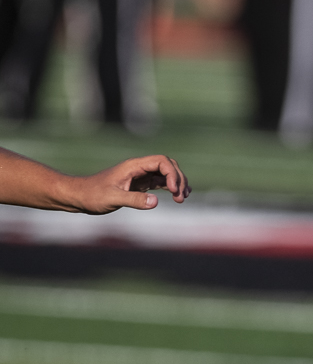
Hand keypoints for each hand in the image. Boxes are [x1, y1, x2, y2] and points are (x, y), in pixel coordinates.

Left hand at [63, 155, 189, 213]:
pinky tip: (178, 197)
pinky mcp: (140, 185)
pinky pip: (161, 182)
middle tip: (180, 198)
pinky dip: (171, 188)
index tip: (173, 191)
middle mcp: (139, 168)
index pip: (161, 162)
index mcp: (133, 166)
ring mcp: (140, 176)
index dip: (172, 174)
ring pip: (167, 173)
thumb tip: (155, 202)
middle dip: (178, 179)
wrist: (79, 197)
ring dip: (178, 184)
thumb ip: (134, 199)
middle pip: (168, 165)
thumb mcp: (112, 198)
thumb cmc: (92, 195)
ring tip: (182, 199)